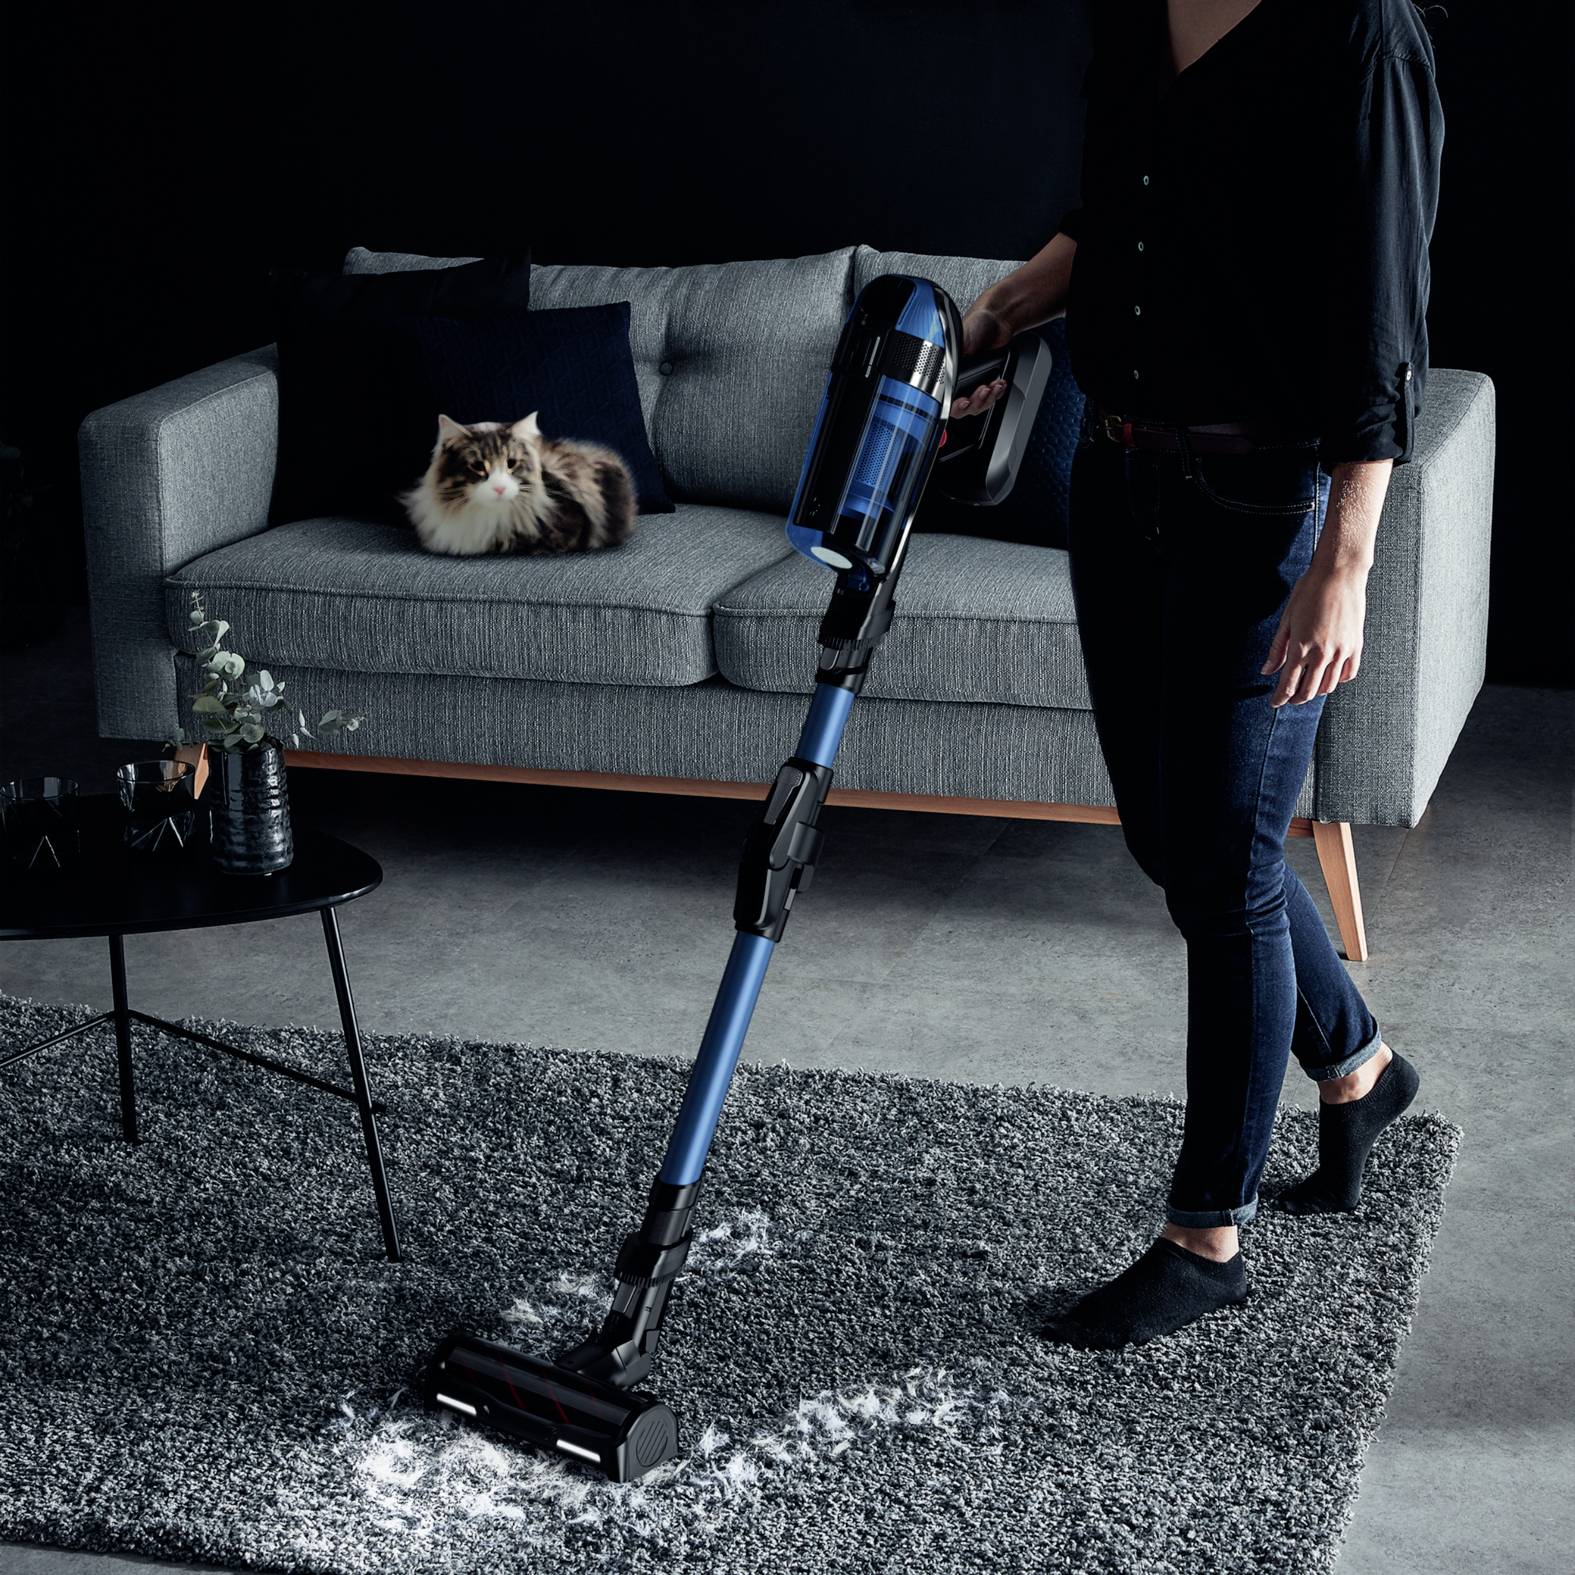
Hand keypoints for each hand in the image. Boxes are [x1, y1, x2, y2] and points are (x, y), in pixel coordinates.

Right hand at [948, 301, 1012, 417]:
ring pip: (977, 406)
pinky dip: (996, 394)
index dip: (953, 406)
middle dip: (975, 402)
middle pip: (962, 409)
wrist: (997, 320)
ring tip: (993, 386)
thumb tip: (940, 373)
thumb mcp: (957, 341)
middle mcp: (955, 381)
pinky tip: (999, 384)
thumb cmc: (975, 325)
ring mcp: (971, 384)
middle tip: (981, 390)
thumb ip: (947, 359)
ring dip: (987, 399)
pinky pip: (990, 399)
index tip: (963, 401)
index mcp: (944, 373)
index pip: (943, 401)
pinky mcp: (986, 383)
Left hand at [1260, 562, 1367, 706]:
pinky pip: (1348, 673)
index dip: (1280, 698)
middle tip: (1289, 698)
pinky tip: (1329, 676)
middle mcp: (1322, 654)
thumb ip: (1277, 649)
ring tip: (1308, 687)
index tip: (1274, 703)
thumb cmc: (1309, 592)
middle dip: (1296, 698)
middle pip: (1308, 691)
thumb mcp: (1286, 620)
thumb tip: (1267, 671)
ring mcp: (1342, 651)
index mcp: (1301, 648)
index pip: (1288, 685)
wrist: (1340, 574)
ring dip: (1316, 691)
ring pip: (1329, 686)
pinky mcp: (1356, 645)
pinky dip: (1337, 680)